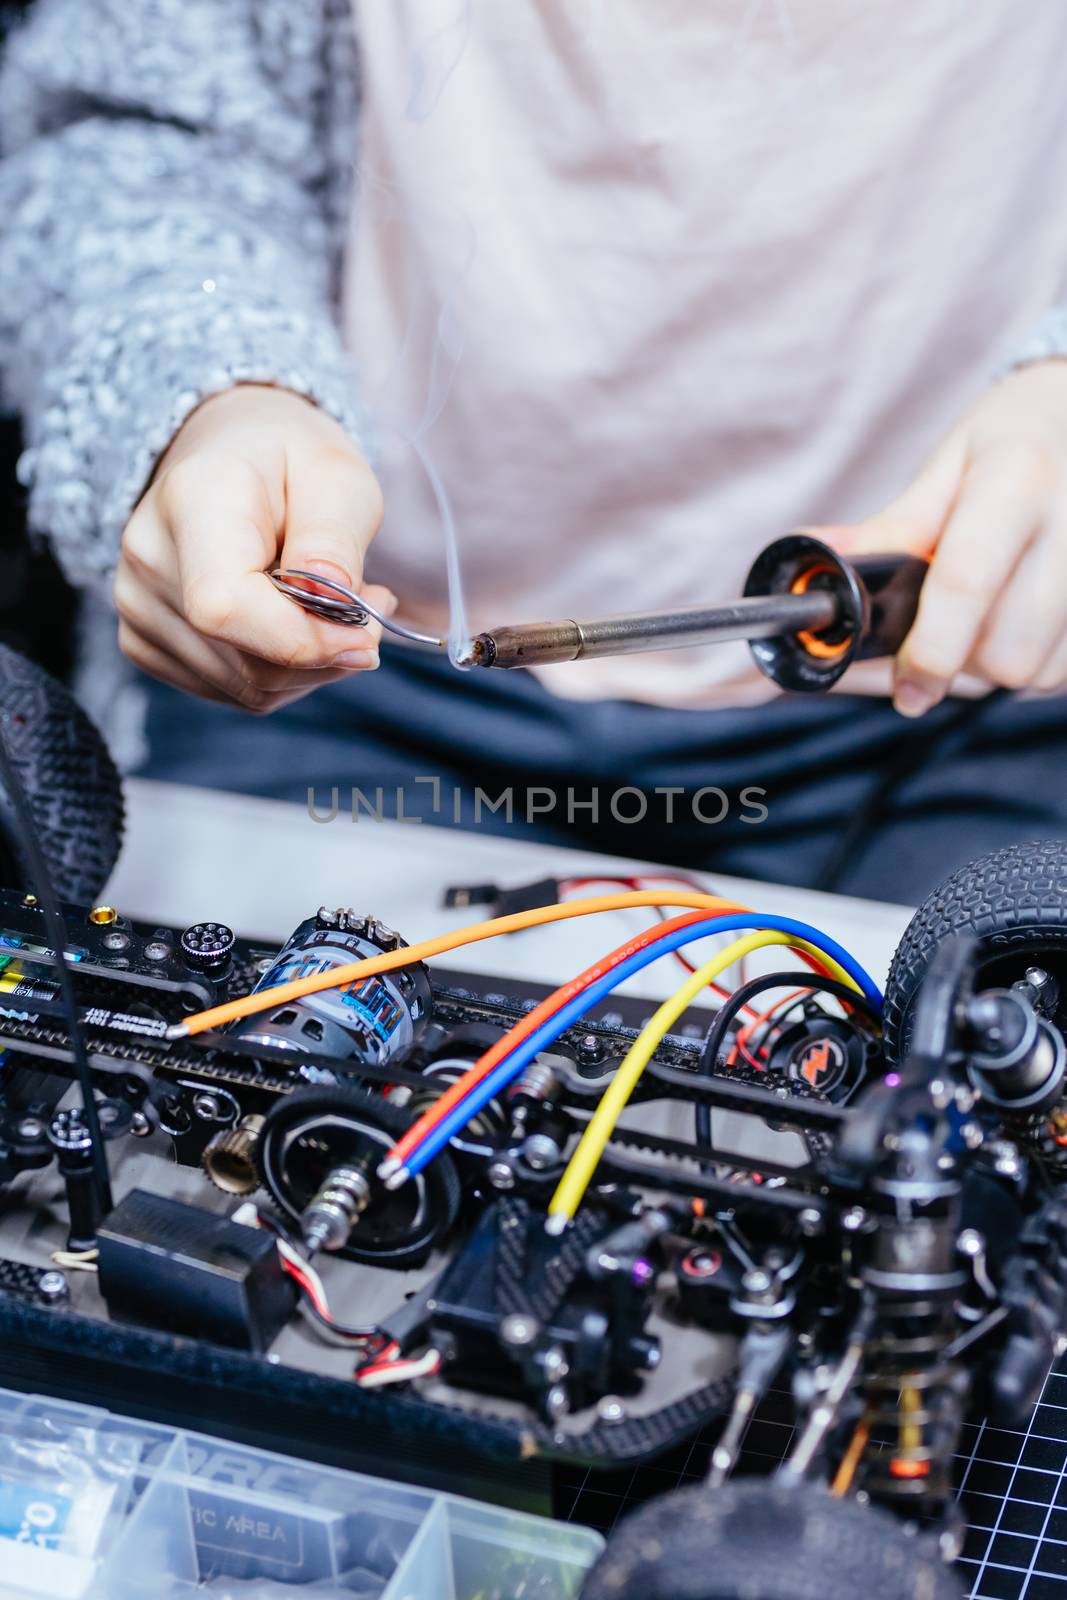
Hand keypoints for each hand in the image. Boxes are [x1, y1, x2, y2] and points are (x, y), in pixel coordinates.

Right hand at [115, 385, 392, 710]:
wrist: (230, 452)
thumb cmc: (291, 460)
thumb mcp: (336, 476)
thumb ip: (335, 541)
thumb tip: (337, 607)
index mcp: (192, 500)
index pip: (225, 607)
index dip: (303, 641)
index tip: (367, 634)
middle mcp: (148, 557)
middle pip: (245, 660)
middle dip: (327, 652)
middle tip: (371, 605)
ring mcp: (137, 605)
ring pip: (248, 687)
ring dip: (312, 664)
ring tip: (335, 604)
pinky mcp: (145, 641)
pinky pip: (234, 690)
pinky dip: (283, 671)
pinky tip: (293, 620)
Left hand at [825, 360, 1066, 715]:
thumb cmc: (1017, 438)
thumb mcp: (949, 466)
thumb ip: (892, 528)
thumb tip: (823, 563)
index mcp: (1017, 482)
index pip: (966, 584)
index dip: (928, 651)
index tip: (907, 687)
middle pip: (1005, 651)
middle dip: (960, 660)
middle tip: (941, 630)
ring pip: (1036, 670)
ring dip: (996, 663)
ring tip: (987, 613)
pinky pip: (1063, 670)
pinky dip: (1034, 660)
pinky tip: (1023, 617)